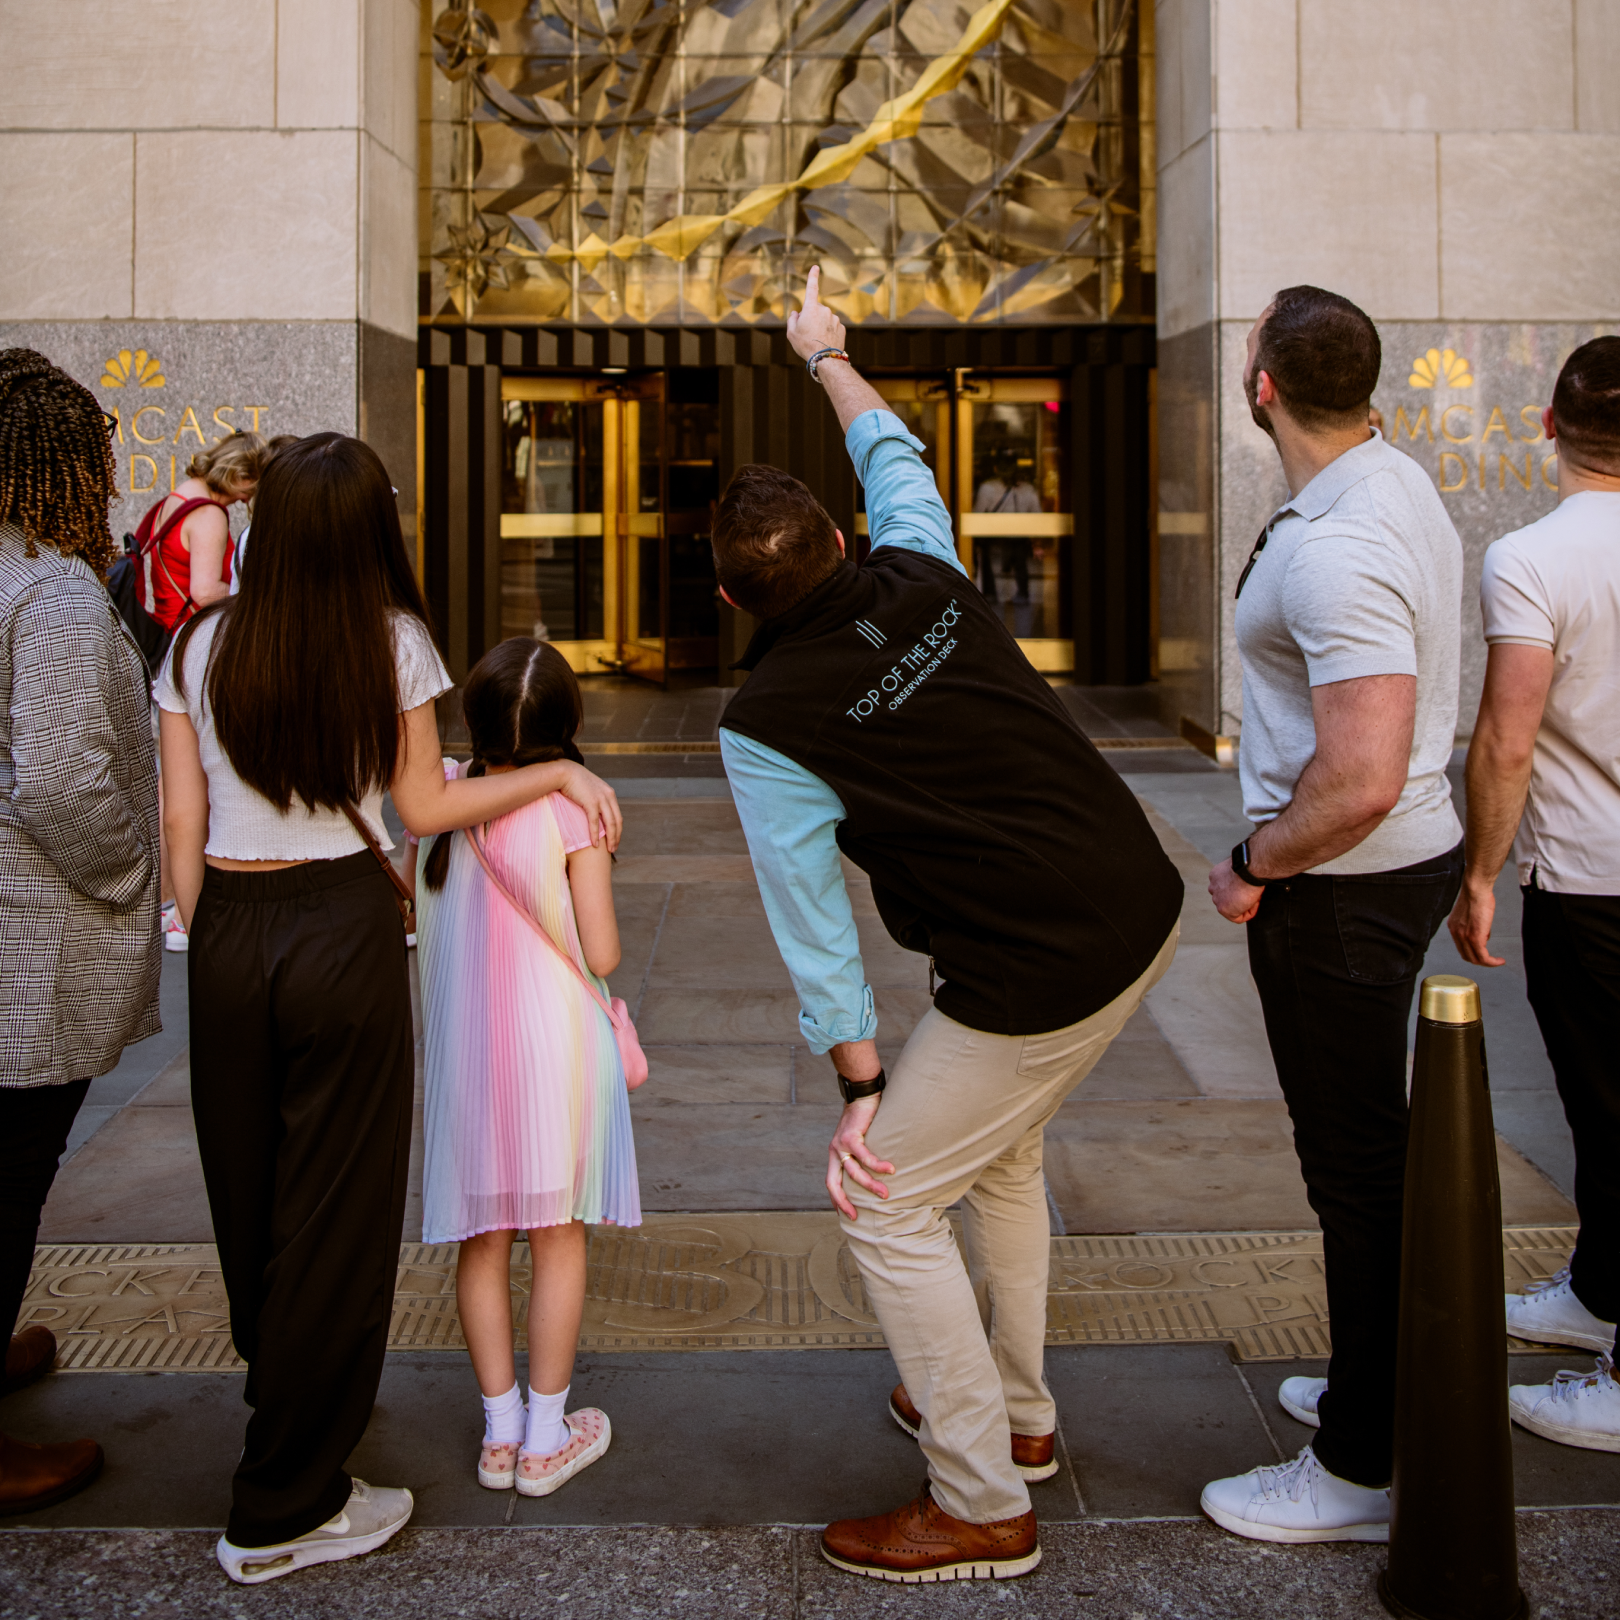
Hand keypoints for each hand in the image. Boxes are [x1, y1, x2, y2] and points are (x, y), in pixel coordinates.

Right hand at [558, 761, 622, 851]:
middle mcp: (608, 796)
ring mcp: (601, 799)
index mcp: (609, 794)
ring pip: (610, 823)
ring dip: (610, 838)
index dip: (618, 830)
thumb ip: (595, 799)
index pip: (618, 815)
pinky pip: (595, 822)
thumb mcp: (589, 789)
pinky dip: (596, 834)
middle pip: (617, 821)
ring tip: (609, 850)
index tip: (615, 840)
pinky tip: (595, 844)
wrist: (564, 772)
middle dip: (617, 837)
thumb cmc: (573, 781)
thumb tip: (593, 811)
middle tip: (614, 849)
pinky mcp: (591, 802)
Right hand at [786, 265, 845, 363]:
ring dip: (820, 326)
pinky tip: (825, 343)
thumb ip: (792, 320)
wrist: (825, 359)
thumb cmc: (805, 345)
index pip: (811, 288)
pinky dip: (828, 333)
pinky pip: (832, 327)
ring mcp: (834, 318)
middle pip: (815, 310)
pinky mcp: (841, 327)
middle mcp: (824, 310)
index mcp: (811, 308)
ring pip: (825, 319)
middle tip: (807, 334)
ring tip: (816, 341)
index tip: (816, 266)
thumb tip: (797, 313)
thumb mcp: (791, 333)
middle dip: (811, 318)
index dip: (813, 277)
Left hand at [826, 1095, 893, 1220]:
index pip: (831, 1182)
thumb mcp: (858, 1140)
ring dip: (870, 1185)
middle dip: (842, 1202)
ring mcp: (840, 1144)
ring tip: (885, 1194)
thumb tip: (875, 1172)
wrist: (861, 1094)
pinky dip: (878, 1165)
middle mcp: (835, 1151)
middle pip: (833, 1184)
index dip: (836, 1200)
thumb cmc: (864, 1118)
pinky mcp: (851, 1136)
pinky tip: (890, 1170)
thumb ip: (860, 1156)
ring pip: (854, 1172)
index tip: (845, 1215)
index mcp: (835, 1154)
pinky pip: (865, 1156)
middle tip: (855, 1216)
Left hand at [1208, 857, 1263, 923]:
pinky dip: (1248, 914)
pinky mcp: (1224, 909)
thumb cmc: (1249, 866)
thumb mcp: (1240, 869)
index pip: (1224, 887)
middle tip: (1253, 894)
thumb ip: (1238, 876)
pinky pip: (1237, 918)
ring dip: (1245, 906)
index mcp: (1216, 876)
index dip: (1240, 890)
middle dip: (1240, 899)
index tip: (1249, 888)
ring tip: (1255, 898)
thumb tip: (1245, 882)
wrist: (1249, 869)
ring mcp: (1217, 899)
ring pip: (1231, 908)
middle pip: (1227, 898)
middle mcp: (1213, 887)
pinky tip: (1255, 905)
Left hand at [1448, 876, 1503, 967]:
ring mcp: (1464, 936)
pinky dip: (1492, 962)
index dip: (1474, 952)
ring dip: (1488, 963)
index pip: (1462, 947)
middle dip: (1480, 960)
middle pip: (1467, 956)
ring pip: (1475, 959)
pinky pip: (1483, 957)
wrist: (1476, 889)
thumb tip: (1484, 934)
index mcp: (1454, 927)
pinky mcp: (1474, 937)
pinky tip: (1499, 961)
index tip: (1484, 953)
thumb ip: (1475, 925)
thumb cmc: (1477, 896)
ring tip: (1497, 961)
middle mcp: (1456, 933)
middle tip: (1492, 960)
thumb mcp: (1473, 913)